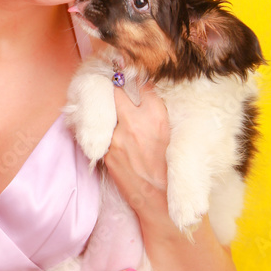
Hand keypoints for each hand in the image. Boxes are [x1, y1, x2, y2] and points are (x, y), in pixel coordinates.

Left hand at [103, 85, 170, 220]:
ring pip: (105, 109)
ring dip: (107, 107)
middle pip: (117, 89)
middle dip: (114, 84)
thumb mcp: (169, 132)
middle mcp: (136, 122)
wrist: (159, 200)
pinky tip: (108, 129)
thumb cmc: (167, 165)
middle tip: (111, 79)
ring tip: (108, 104)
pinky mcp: (106, 151)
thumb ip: (154, 109)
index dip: (132, 76)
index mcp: (157, 115)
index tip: (126, 70)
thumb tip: (141, 89)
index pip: (141, 83)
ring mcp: (117, 136)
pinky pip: (101, 130)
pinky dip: (103, 127)